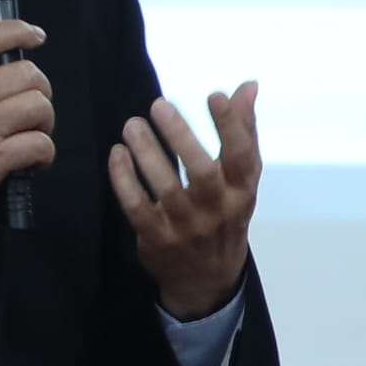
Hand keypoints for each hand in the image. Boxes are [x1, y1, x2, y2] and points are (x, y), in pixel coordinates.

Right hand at [0, 20, 55, 236]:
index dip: (17, 31)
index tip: (34, 36)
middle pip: (26, 74)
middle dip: (40, 88)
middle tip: (33, 104)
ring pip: (38, 106)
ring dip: (45, 120)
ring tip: (35, 132)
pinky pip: (38, 145)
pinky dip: (45, 152)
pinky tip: (35, 160)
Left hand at [113, 81, 261, 316]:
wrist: (207, 278)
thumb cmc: (225, 214)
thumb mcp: (242, 179)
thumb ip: (244, 131)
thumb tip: (248, 86)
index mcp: (242, 191)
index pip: (242, 156)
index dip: (231, 126)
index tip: (214, 95)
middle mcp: (218, 209)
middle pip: (201, 172)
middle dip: (180, 136)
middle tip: (159, 105)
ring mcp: (186, 227)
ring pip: (166, 188)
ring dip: (147, 153)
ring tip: (132, 125)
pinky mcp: (157, 238)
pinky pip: (137, 207)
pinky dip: (124, 180)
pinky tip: (118, 154)